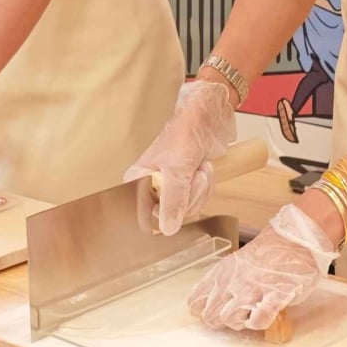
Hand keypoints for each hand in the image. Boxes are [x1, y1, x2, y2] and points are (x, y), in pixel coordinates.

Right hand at [123, 80, 235, 234]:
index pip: (144, 215)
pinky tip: (203, 169)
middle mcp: (152, 188)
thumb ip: (172, 200)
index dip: (164, 212)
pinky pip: (199, 201)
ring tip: (198, 167)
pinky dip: (206, 186)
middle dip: (190, 194)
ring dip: (201, 188)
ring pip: (188, 209)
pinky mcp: (188, 187)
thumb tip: (167, 229)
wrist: (208, 118)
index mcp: (137, 181)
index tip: (178, 193)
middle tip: (192, 173)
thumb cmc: (185, 133)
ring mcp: (171, 188)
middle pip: (171, 215)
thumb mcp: (177, 169)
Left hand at [187, 204, 337, 330]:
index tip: (216, 309)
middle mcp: (232, 281)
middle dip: (222, 321)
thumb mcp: (237, 262)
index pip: (195, 303)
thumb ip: (224, 280)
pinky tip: (264, 315)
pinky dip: (260, 322)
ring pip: (230, 320)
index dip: (204, 310)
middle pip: (210, 317)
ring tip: (252, 314)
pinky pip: (258, 320)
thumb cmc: (269, 251)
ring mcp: (252, 289)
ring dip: (241, 323)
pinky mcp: (274, 296)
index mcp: (221, 272)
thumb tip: (217, 301)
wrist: (296, 238)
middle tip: (237, 315)